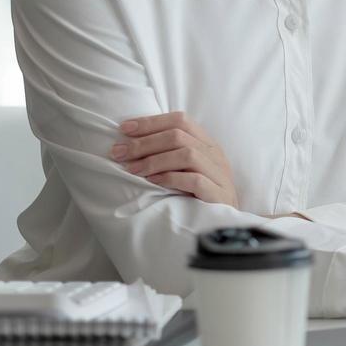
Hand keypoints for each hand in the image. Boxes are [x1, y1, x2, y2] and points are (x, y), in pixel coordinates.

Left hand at [110, 111, 239, 206]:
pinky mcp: (219, 194)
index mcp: (207, 143)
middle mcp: (215, 154)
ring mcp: (219, 174)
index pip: (180, 120)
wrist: (226, 224)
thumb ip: (170, 154)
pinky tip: (152, 182)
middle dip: (144, 142)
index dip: (151, 122)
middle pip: (179, 136)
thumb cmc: (199, 195)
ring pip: (187, 154)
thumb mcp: (187, 169)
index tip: (124, 128)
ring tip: (131, 169)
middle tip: (119, 152)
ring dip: (154, 160)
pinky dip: (171, 178)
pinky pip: (195, 180)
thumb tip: (130, 143)